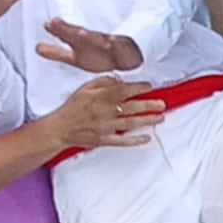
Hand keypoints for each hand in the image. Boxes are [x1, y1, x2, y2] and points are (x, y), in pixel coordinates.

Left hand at [36, 19, 142, 72]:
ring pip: (97, 38)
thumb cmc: (100, 55)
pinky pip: (119, 45)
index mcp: (80, 42)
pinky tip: (111, 40)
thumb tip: (36, 47)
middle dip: (67, 28)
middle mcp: (91, 39)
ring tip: (80, 33)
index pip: (66, 34)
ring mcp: (107, 42)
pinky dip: (115, 42)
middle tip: (55, 22)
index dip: (57, 30)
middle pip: (78, 33)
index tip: (46, 24)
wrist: (127, 58)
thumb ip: (56, 53)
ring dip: (89, 36)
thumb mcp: (75, 57)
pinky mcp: (122, 47)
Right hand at [42, 76, 164, 152]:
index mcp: (102, 97)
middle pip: (132, 108)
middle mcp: (106, 112)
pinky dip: (135, 140)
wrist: (60, 128)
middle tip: (162, 104)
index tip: (149, 86)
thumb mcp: (85, 88)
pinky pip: (123, 141)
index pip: (125, 90)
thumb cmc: (72, 107)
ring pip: (131, 124)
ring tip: (160, 118)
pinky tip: (146, 138)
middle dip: (150, 105)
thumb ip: (102, 83)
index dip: (139, 88)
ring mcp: (106, 127)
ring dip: (147, 120)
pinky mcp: (104, 140)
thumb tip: (118, 81)